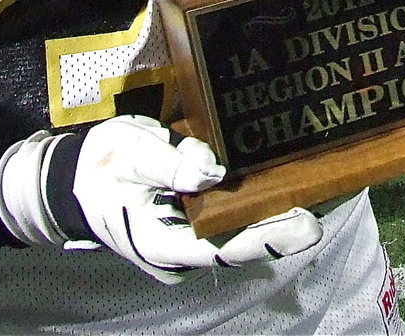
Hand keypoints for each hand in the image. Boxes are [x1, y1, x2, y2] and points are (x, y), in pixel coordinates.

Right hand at [0, 115, 321, 283]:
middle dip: (285, 224)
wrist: (72, 178)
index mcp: (162, 241)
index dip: (266, 237)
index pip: (222, 247)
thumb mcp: (126, 152)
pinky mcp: (194, 226)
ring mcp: (189, 242)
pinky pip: (231, 218)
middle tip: (332, 200)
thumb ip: (167, 162)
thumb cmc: (98, 164)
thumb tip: (211, 169)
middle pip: (241, 243)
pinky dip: (259, 204)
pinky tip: (287, 183)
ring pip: (239, 231)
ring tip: (322, 190)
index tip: (306, 223)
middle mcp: (182, 252)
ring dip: (277, 213)